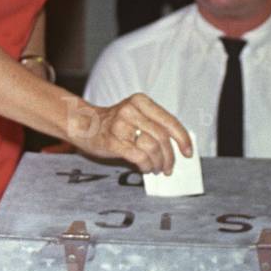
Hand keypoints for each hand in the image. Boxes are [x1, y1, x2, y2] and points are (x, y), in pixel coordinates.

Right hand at [67, 93, 191, 174]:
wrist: (82, 124)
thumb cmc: (113, 124)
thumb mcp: (134, 115)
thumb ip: (153, 125)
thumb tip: (176, 148)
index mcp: (140, 101)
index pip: (169, 121)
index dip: (182, 139)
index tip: (188, 153)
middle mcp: (131, 110)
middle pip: (162, 137)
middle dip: (170, 156)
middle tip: (170, 167)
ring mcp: (120, 125)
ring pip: (152, 147)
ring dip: (159, 163)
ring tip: (157, 168)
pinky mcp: (113, 141)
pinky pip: (139, 157)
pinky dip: (146, 166)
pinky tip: (144, 168)